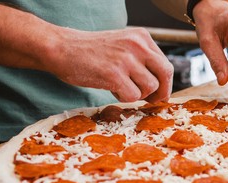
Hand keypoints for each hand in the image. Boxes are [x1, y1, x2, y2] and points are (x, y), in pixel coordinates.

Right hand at [46, 27, 173, 102]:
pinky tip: (111, 88)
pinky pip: (133, 96)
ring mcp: (126, 59)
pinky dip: (123, 98)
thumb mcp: (123, 47)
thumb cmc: (91, 52)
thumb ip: (142, 61)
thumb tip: (161, 87)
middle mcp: (137, 45)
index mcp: (142, 37)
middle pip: (165, 74)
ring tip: (121, 87)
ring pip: (150, 88)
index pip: (166, 64)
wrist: (61, 48)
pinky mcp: (114, 74)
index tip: (159, 93)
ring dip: (137, 94)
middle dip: (161, 92)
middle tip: (152, 101)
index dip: (165, 83)